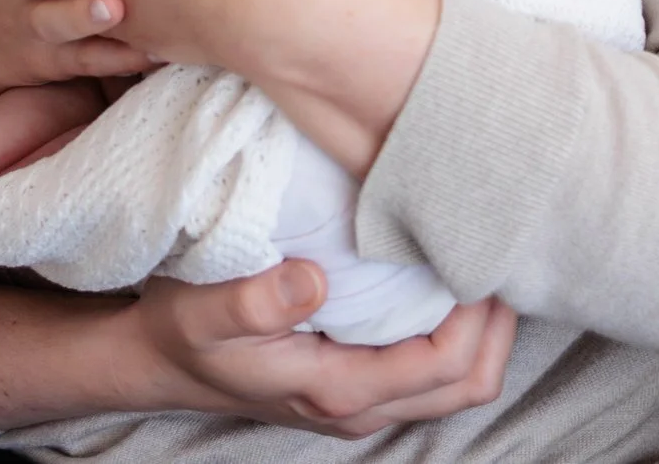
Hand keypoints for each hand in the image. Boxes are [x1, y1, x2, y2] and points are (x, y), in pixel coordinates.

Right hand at [0, 263, 517, 436]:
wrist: (156, 356)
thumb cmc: (182, 331)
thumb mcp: (202, 311)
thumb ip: (253, 300)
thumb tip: (314, 281)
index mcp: (338, 389)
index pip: (444, 366)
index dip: (478, 317)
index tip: (483, 256)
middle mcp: (359, 404)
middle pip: (468, 384)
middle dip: (498, 326)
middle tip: (502, 253)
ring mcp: (360, 396)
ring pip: (455, 382)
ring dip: (482, 330)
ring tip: (483, 261)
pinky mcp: (355, 378)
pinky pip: (429, 368)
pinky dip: (455, 331)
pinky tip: (446, 279)